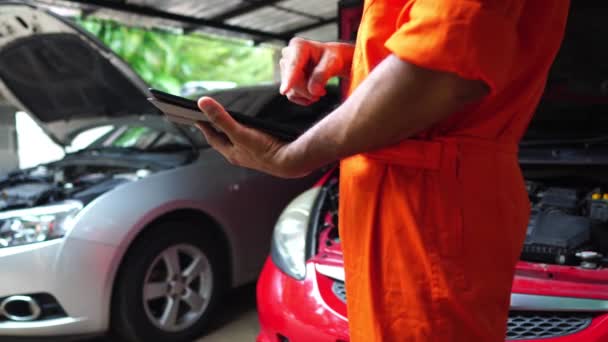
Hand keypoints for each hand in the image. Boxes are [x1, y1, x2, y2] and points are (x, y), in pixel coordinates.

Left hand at [195, 97, 310, 177]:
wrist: (290, 161)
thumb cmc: (265, 150)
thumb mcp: (239, 132)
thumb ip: (221, 118)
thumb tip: (203, 103)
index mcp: (231, 153)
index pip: (212, 138)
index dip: (204, 127)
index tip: (196, 117)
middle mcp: (240, 155)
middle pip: (223, 140)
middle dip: (216, 129)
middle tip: (208, 119)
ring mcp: (252, 154)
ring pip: (236, 141)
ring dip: (231, 132)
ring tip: (226, 122)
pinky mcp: (263, 151)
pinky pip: (249, 141)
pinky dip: (245, 134)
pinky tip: (250, 129)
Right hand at [279, 38, 352, 105]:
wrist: (329, 61)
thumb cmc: (331, 58)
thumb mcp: (332, 63)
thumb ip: (323, 74)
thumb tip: (312, 91)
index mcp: (299, 46)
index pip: (294, 65)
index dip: (289, 78)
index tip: (284, 91)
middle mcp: (288, 54)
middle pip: (294, 81)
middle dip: (308, 90)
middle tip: (323, 92)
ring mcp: (285, 67)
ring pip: (292, 90)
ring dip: (308, 94)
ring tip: (320, 89)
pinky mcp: (285, 79)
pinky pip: (291, 95)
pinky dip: (303, 98)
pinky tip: (313, 94)